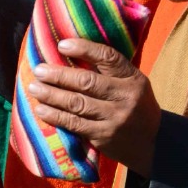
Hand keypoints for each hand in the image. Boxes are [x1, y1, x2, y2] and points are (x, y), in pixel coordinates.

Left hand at [24, 38, 159, 173]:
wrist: (153, 142)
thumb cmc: (134, 105)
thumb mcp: (131, 84)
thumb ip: (108, 72)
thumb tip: (69, 54)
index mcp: (132, 78)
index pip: (109, 58)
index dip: (84, 49)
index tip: (61, 45)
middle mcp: (125, 96)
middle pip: (87, 82)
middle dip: (59, 75)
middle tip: (39, 70)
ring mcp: (115, 117)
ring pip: (77, 103)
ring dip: (52, 95)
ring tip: (34, 88)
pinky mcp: (104, 136)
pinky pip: (75, 124)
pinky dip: (55, 116)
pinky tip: (41, 109)